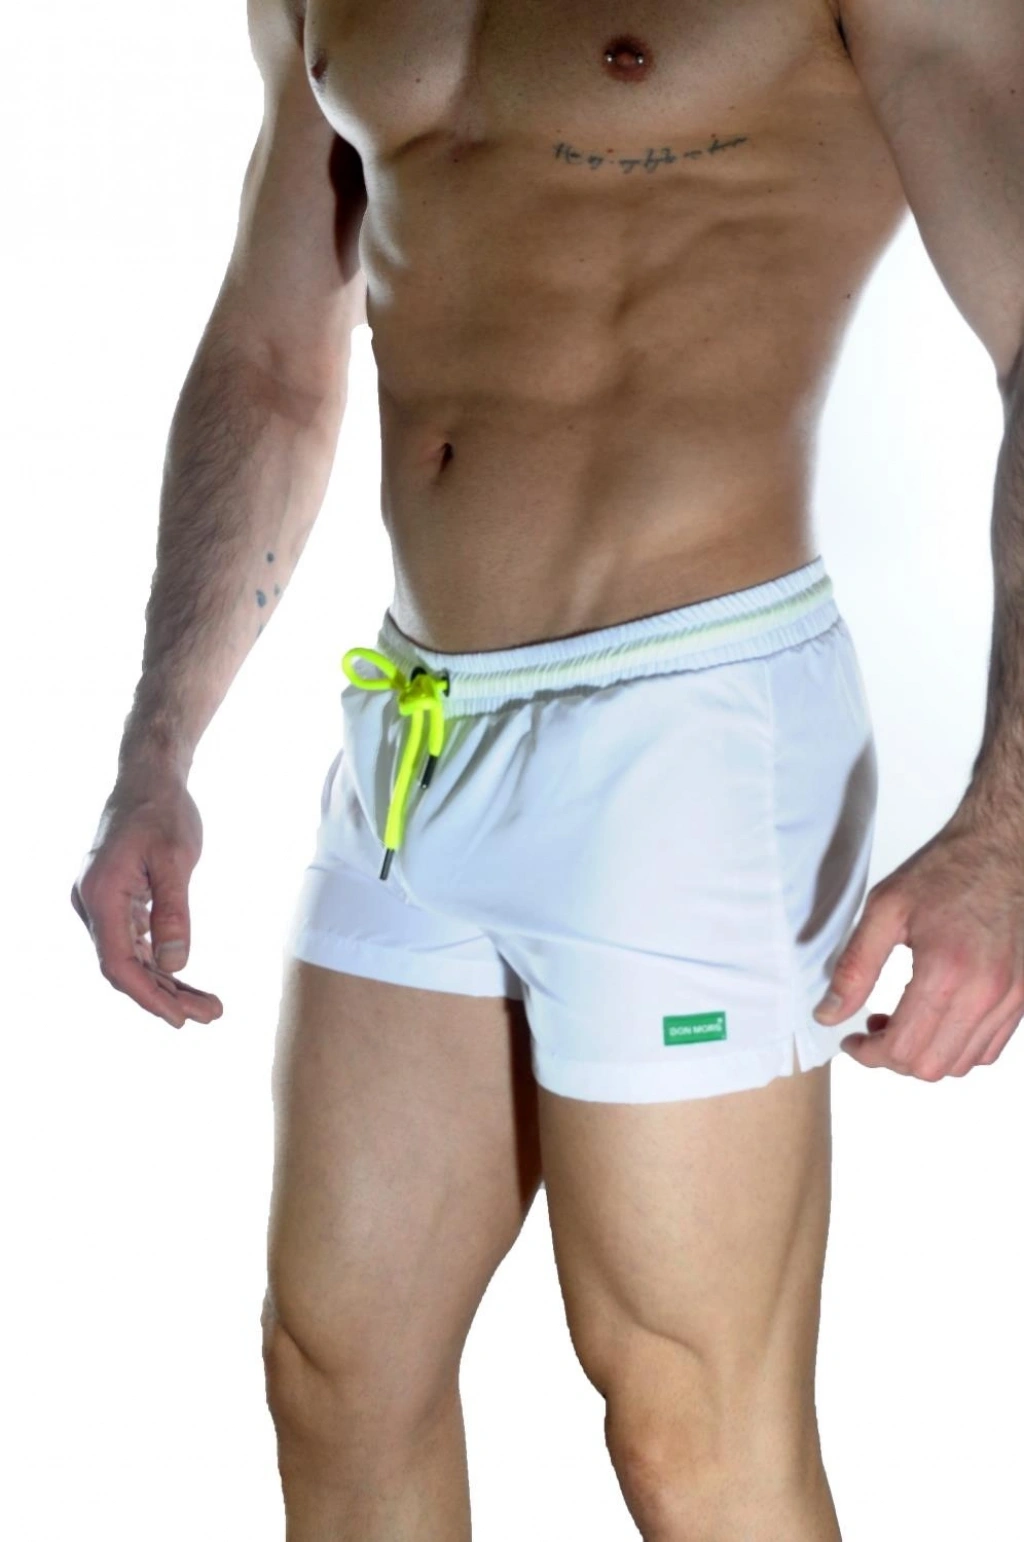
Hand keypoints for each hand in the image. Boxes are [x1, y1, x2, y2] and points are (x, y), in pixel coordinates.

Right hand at [71, 770, 223, 1029]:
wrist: (148, 779)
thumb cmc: (163, 812)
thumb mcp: (176, 860)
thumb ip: (174, 913)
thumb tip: (174, 965)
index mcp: (100, 895)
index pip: (119, 964)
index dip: (149, 996)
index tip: (182, 1018)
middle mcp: (92, 904)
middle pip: (125, 967)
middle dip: (166, 995)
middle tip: (211, 1014)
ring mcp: (101, 903)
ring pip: (130, 958)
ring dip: (166, 983)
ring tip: (207, 1005)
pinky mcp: (115, 900)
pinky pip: (134, 941)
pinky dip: (159, 962)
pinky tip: (185, 978)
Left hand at [811, 814, 1023, 1079]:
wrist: (1004, 849)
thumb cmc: (948, 871)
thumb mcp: (885, 909)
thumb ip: (854, 968)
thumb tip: (828, 1014)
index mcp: (947, 972)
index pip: (902, 1049)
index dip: (869, 1054)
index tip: (852, 1040)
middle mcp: (985, 993)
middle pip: (931, 1066)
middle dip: (892, 1058)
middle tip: (872, 1029)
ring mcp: (1011, 998)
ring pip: (961, 1064)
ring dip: (924, 1056)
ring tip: (901, 1022)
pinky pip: (989, 1049)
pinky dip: (957, 1048)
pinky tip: (936, 1020)